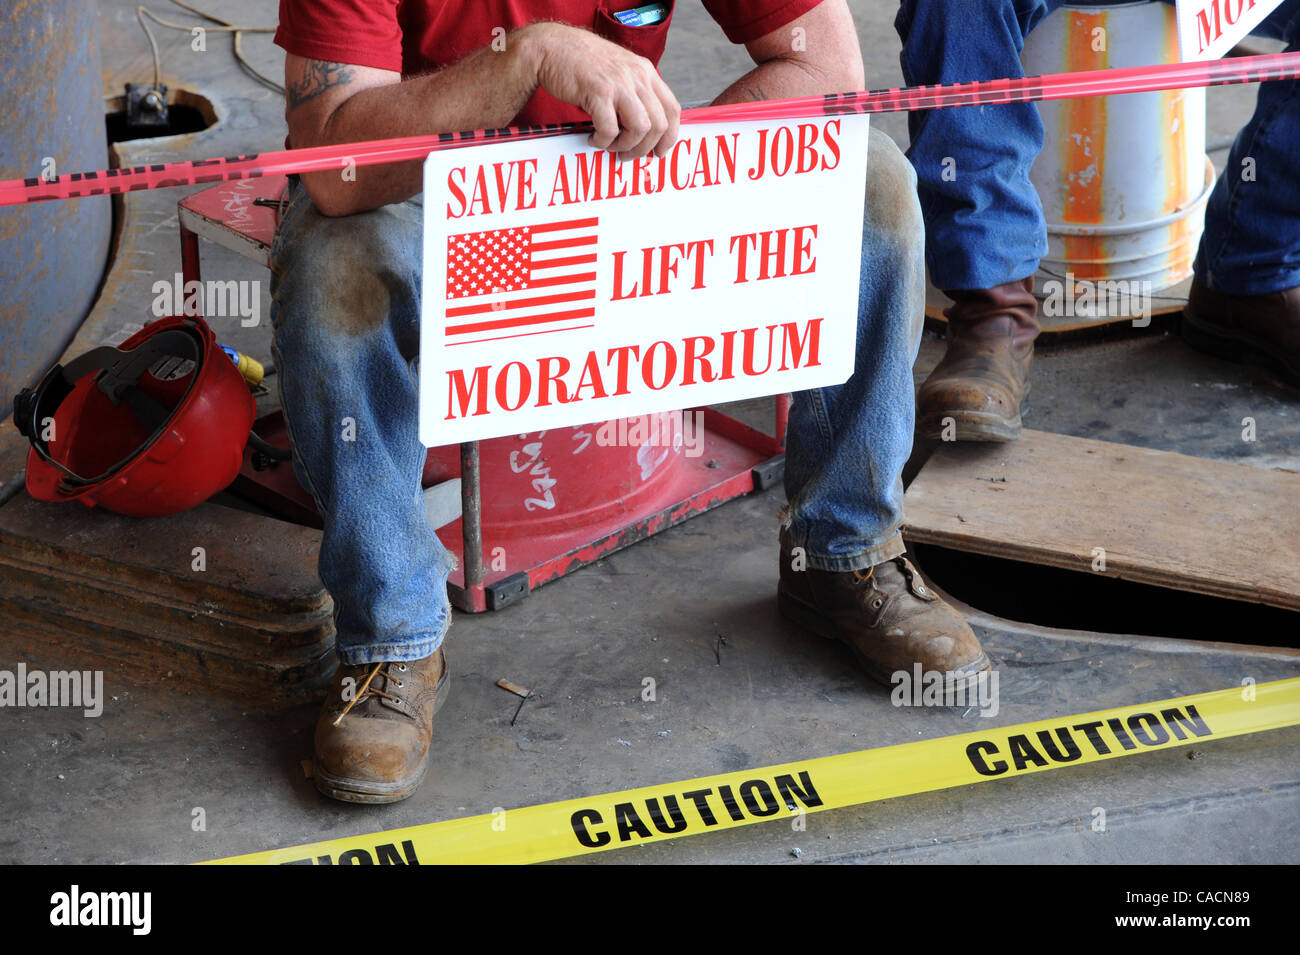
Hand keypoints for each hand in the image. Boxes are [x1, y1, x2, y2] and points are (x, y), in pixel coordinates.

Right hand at [523, 23, 680, 158]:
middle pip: (659, 124)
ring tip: (610, 146)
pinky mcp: (598, 92)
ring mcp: (619, 83)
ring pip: (640, 129)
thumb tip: (646, 129)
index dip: (669, 137)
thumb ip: (635, 93)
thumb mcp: (620, 71)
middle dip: (644, 148)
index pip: (672, 109)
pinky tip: (594, 138)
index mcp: (646, 71)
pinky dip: (603, 141)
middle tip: (627, 154)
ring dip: (626, 146)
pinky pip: (610, 130)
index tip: (659, 151)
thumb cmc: (583, 64)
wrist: (553, 47)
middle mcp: (637, 76)